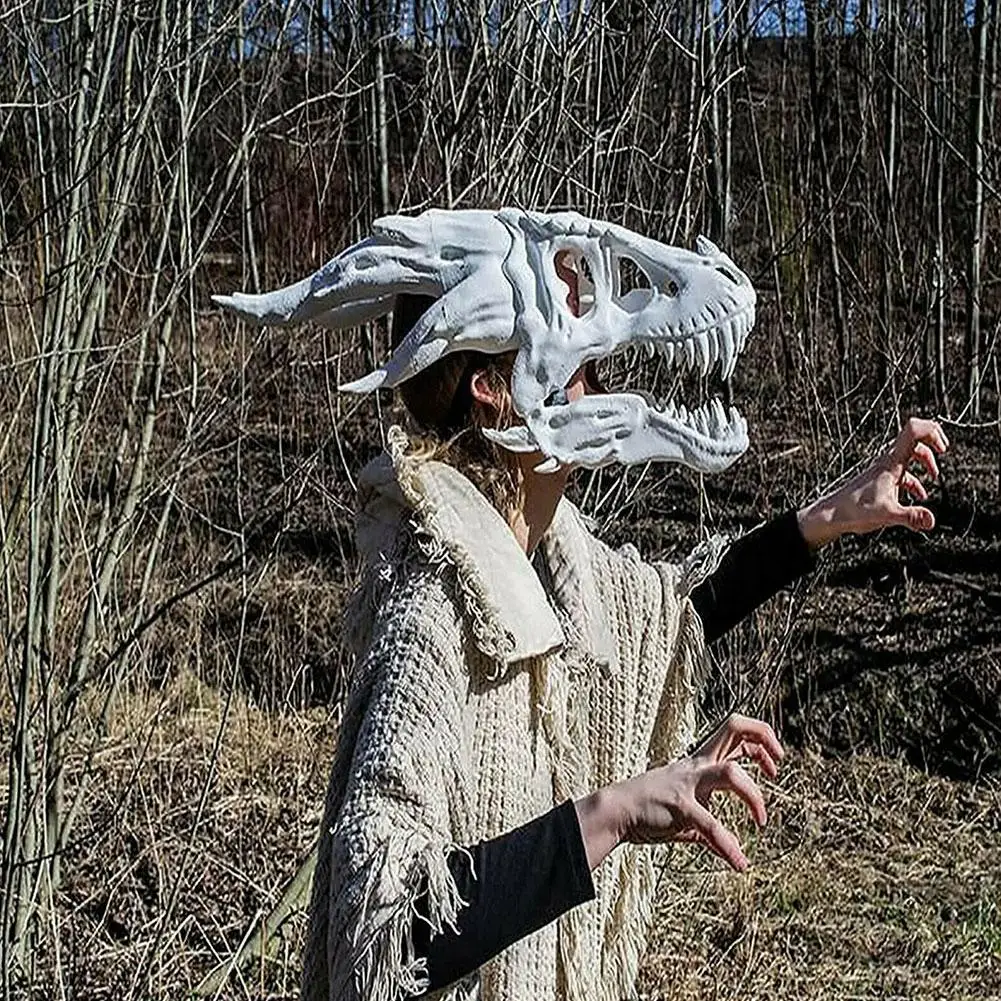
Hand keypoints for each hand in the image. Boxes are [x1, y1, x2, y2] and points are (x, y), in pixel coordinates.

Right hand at [575, 714, 782, 871]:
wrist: (617, 812)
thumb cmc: (650, 809)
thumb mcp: (686, 812)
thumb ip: (709, 825)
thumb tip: (729, 849)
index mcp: (699, 761)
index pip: (734, 732)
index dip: (760, 740)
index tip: (773, 763)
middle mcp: (697, 765)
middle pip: (733, 727)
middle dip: (763, 738)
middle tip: (777, 765)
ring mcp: (688, 784)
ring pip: (731, 773)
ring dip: (754, 798)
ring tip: (762, 821)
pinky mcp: (679, 807)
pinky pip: (711, 825)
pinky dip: (728, 846)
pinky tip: (738, 863)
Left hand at [797, 417, 948, 549]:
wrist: (831, 515)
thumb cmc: (853, 511)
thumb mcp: (886, 515)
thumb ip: (910, 517)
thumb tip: (931, 520)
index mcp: (890, 463)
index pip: (913, 430)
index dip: (932, 431)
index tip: (943, 448)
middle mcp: (888, 463)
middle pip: (914, 438)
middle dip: (933, 440)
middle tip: (944, 451)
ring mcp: (885, 472)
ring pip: (910, 455)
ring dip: (926, 461)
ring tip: (934, 477)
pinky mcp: (882, 482)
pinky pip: (904, 474)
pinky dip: (916, 480)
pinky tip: (919, 496)